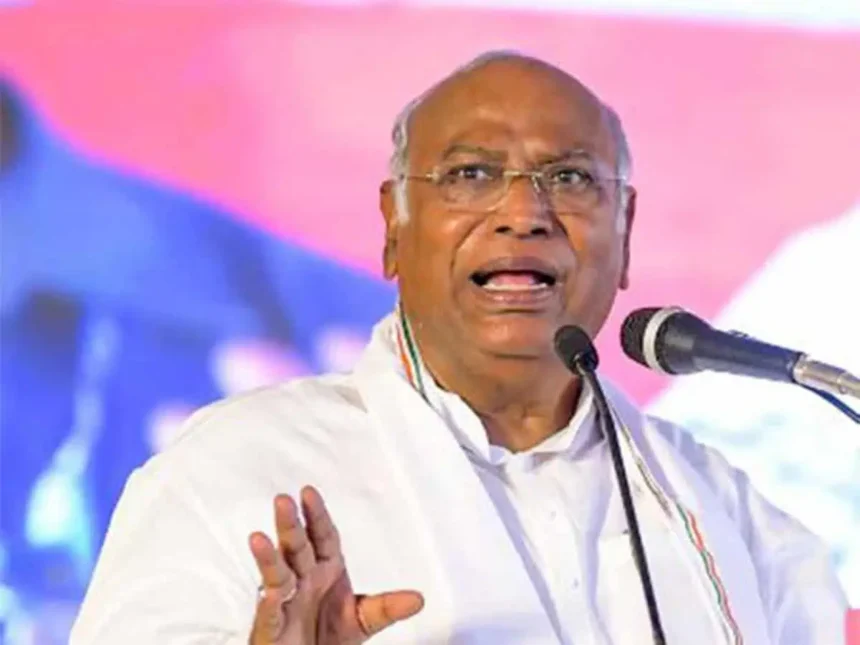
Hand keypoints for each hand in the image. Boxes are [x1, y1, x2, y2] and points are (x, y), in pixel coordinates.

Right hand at [248, 486, 423, 643]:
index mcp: (326, 570)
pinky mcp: (271, 627)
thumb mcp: (363, 619)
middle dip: (290, 525)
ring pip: (277, 574)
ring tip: (258, 539)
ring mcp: (285, 601)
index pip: (322, 536)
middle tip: (283, 501)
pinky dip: (268, 604)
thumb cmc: (328, 634)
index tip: (308, 492)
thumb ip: (386, 607)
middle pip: (297, 547)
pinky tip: (269, 594)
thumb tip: (418, 599)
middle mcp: (303, 580)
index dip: (316, 515)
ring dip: (269, 557)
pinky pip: (269, 614)